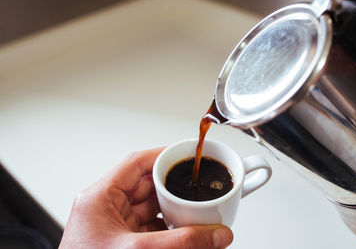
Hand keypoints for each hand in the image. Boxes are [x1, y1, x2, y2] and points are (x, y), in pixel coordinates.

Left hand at [59, 148, 232, 248]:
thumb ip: (180, 242)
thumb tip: (215, 235)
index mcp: (99, 199)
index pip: (135, 164)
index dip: (162, 157)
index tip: (184, 156)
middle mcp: (106, 209)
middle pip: (147, 186)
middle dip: (174, 188)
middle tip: (196, 189)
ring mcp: (116, 227)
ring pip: (152, 208)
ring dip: (174, 210)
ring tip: (195, 212)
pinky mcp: (124, 242)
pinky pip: (152, 227)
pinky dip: (169, 229)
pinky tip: (184, 232)